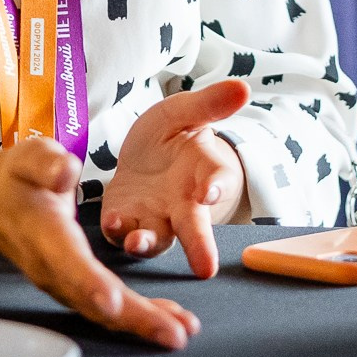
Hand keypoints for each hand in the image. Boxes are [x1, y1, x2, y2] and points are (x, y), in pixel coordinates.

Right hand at [0, 139, 201, 349]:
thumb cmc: (19, 179)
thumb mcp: (31, 158)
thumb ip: (48, 163)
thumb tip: (67, 173)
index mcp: (44, 233)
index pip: (67, 262)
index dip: (90, 283)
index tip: (114, 302)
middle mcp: (53, 268)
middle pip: (93, 300)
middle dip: (134, 319)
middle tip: (173, 334)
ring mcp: (63, 284)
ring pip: (103, 313)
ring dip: (142, 324)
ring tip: (180, 332)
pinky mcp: (75, 288)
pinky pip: (107, 310)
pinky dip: (138, 317)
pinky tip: (168, 322)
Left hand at [99, 79, 249, 278]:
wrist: (142, 157)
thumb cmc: (171, 136)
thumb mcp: (185, 112)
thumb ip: (209, 104)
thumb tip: (243, 87)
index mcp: (203, 173)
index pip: (217, 180)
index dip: (217, 186)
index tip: (211, 193)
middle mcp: (183, 204)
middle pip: (195, 229)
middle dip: (199, 248)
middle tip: (206, 269)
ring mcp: (154, 216)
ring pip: (157, 238)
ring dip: (148, 243)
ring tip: (139, 243)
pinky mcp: (124, 219)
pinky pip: (122, 232)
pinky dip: (118, 231)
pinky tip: (113, 223)